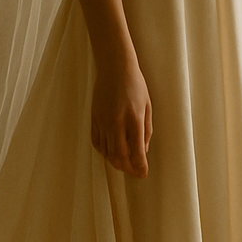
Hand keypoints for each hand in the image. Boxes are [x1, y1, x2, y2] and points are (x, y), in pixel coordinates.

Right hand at [91, 57, 152, 177]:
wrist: (114, 67)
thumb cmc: (135, 85)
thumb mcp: (147, 107)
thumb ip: (146, 131)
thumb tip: (143, 151)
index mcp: (134, 119)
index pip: (136, 152)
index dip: (140, 167)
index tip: (143, 174)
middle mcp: (117, 123)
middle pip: (119, 157)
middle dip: (127, 169)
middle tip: (134, 172)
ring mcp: (103, 121)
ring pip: (106, 152)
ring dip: (116, 161)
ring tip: (124, 163)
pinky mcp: (94, 119)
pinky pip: (97, 143)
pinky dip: (104, 151)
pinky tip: (110, 151)